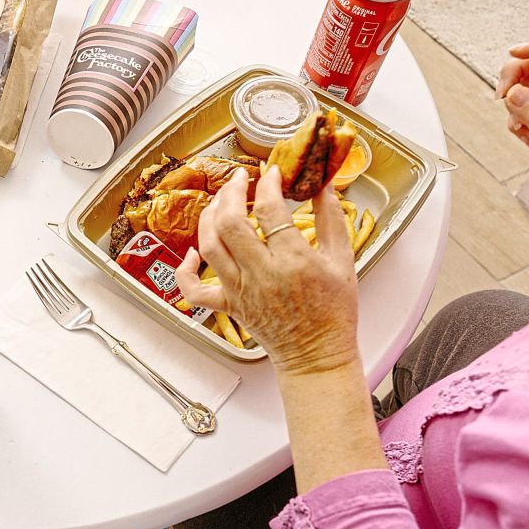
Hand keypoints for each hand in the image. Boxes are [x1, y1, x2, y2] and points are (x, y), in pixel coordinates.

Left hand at [176, 167, 359, 375]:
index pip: (271, 209)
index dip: (268, 184)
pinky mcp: (227, 305)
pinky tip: (193, 251)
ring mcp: (239, 291)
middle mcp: (261, 274)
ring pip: (210, 246)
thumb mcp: (343, 261)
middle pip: (230, 223)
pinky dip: (185, 270)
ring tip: (221, 202)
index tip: (271, 174)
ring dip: (210, 217)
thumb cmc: (333, 311)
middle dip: (231, 192)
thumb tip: (322, 186)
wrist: (316, 354)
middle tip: (240, 179)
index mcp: (294, 261)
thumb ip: (332, 219)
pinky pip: (194, 289)